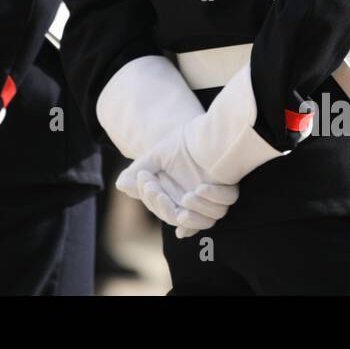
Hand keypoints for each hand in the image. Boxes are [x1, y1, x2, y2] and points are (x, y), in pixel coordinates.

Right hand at [116, 127, 239, 237]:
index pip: (166, 211)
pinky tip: (201, 188)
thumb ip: (139, 172)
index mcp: (177, 198)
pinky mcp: (228, 189)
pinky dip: (214, 199)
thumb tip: (121, 185)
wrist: (205, 129)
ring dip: (196, 211)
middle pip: (183, 219)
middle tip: (157, 190)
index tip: (150, 189)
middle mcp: (195, 201)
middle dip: (167, 208)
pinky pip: (225, 203)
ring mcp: (212, 197)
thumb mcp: (156, 157)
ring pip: (209, 218)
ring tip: (188, 195)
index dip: (158, 207)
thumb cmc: (181, 143)